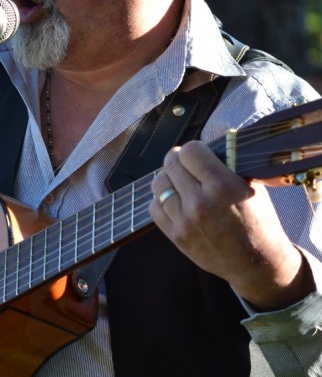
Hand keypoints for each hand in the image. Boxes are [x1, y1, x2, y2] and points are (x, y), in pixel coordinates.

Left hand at [149, 140, 313, 310]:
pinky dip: (162, 200)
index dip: (194, 149)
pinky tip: (175, 200)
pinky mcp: (175, 236)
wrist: (256, 264)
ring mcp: (185, 221)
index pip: (190, 151)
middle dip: (178, 160)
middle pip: (171, 164)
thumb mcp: (251, 187)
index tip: (199, 154)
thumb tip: (204, 148)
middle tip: (186, 164)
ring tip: (179, 181)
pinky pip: (154, 207)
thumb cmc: (258, 223)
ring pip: (158, 184)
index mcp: (223, 187)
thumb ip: (227, 166)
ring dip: (168, 179)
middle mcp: (200, 203)